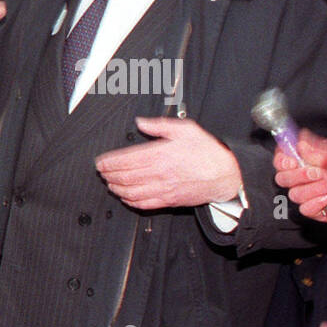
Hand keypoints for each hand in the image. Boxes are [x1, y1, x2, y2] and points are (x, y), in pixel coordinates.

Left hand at [95, 116, 242, 209]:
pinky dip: (129, 201)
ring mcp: (162, 189)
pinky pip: (142, 204)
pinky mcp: (168, 201)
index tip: (100, 162)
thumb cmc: (208, 152)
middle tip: (102, 172)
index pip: (124, 160)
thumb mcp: (185, 129)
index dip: (108, 162)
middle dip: (108, 175)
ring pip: (129, 192)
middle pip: (123, 177)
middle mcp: (157, 173)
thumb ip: (159, 126)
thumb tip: (141, 122)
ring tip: (109, 183)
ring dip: (115, 188)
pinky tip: (125, 196)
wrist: (226, 174)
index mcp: (159, 155)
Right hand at [274, 129, 326, 220]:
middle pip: (282, 177)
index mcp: (312, 159)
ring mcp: (312, 194)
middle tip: (317, 172)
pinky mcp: (317, 210)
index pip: (283, 157)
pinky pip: (305, 209)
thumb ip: (321, 148)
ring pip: (294, 194)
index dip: (282, 158)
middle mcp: (309, 176)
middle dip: (298, 175)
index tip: (292, 159)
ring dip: (312, 189)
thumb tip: (300, 141)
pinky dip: (317, 202)